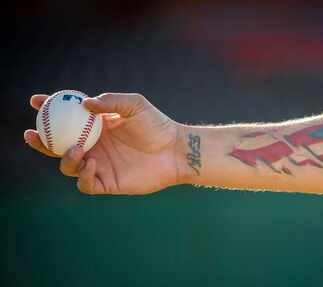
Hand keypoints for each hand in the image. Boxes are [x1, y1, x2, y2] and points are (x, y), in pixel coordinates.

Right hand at [24, 93, 183, 194]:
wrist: (175, 151)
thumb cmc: (157, 125)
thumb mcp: (135, 104)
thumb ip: (110, 101)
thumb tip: (84, 103)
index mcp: (97, 127)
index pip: (67, 119)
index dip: (49, 110)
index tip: (36, 101)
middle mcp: (95, 146)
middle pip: (59, 145)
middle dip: (41, 140)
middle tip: (32, 132)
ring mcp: (100, 165)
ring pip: (69, 165)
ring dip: (65, 158)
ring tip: (76, 148)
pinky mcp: (108, 183)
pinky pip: (86, 183)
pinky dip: (83, 175)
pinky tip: (91, 163)